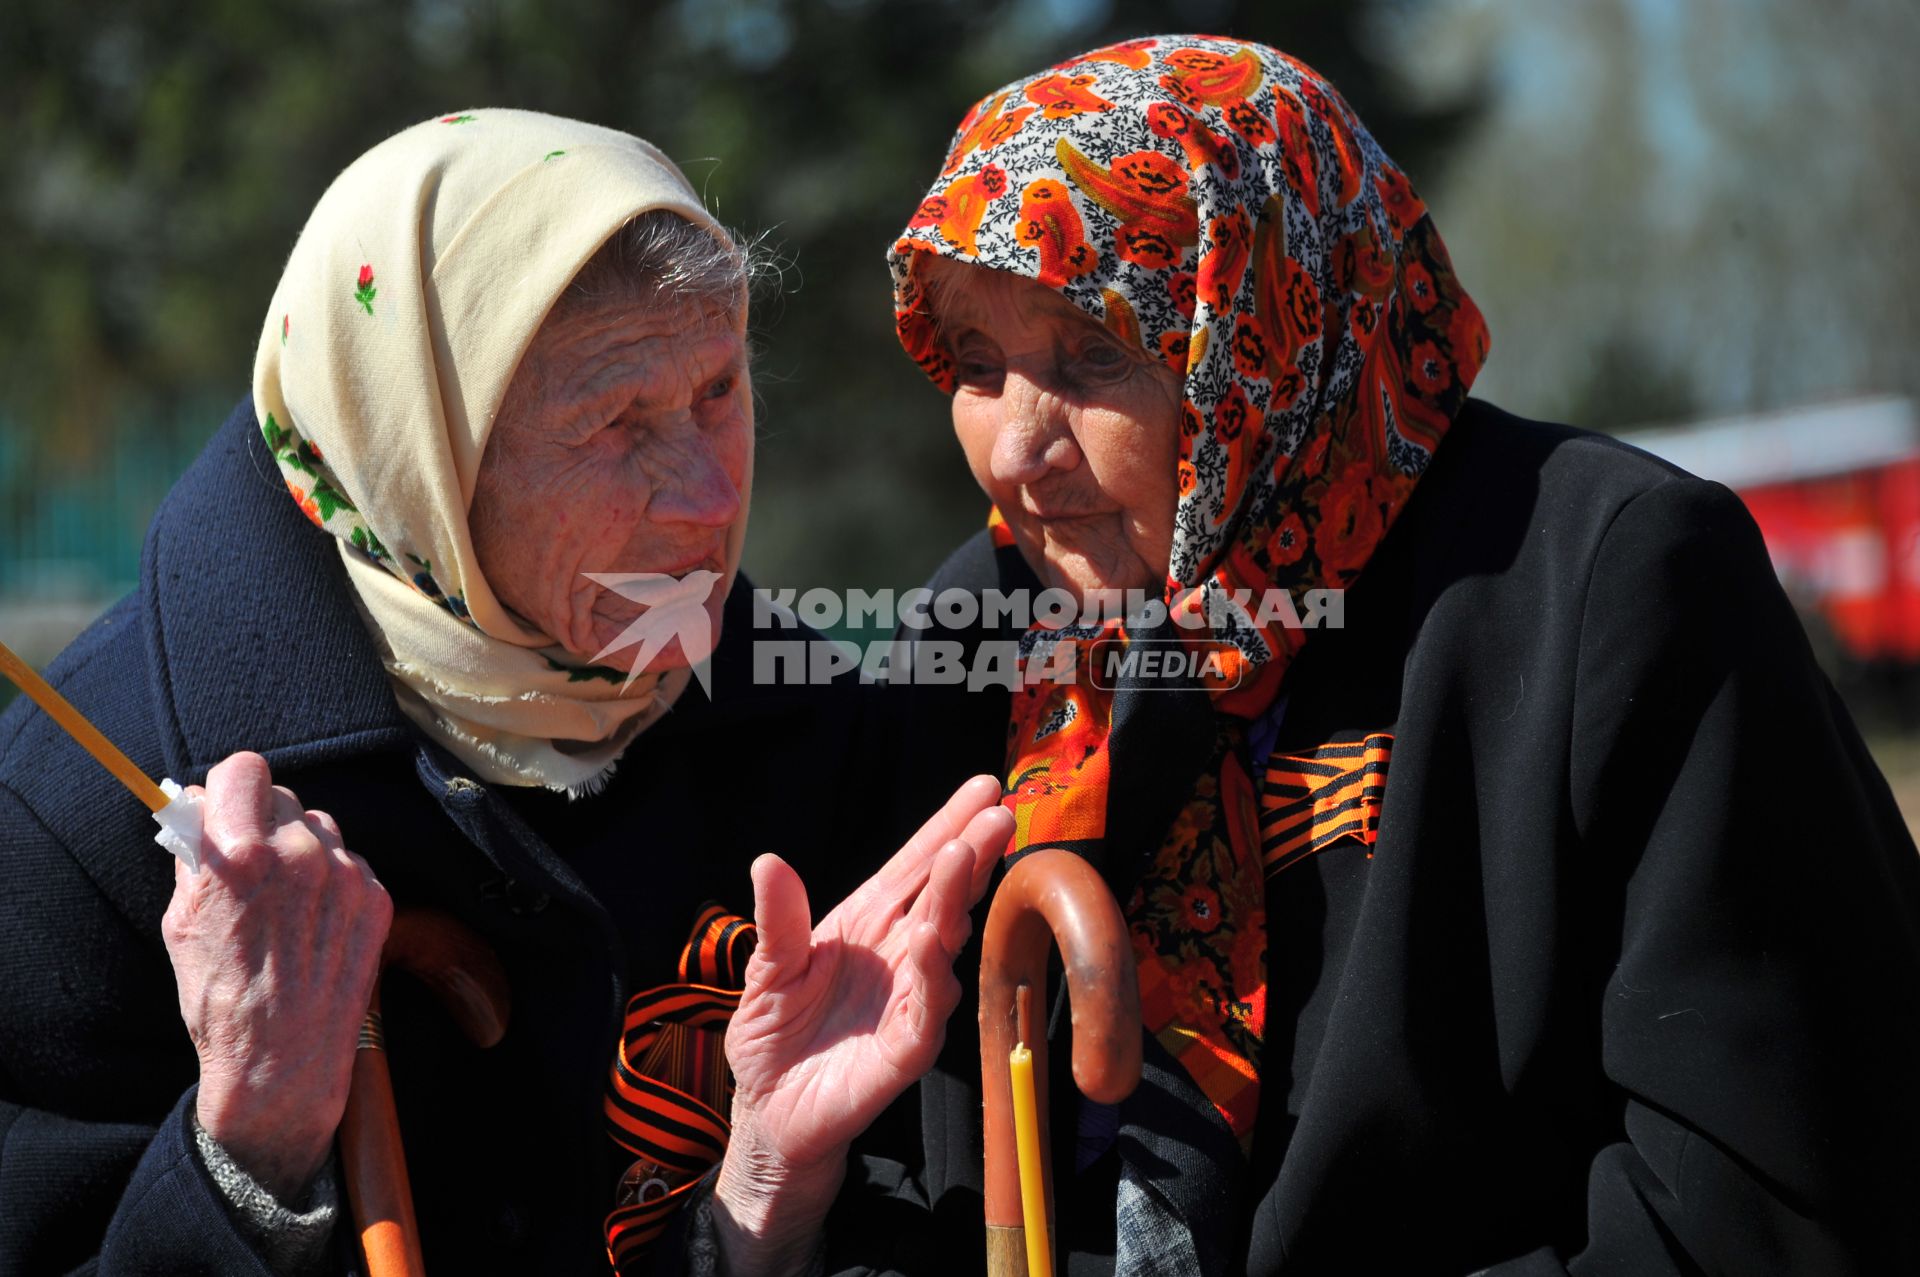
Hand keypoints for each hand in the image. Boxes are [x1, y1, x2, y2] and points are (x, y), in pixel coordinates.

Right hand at [160, 751, 391, 1200]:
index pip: (243, 770)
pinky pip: (349, 864)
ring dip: (300, 848)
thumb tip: (197, 810)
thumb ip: (195, 857)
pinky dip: (331, 881)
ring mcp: (347, 875)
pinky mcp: (378, 898)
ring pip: (319, 828)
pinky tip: (312, 922)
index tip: (221, 802)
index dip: (229, 785)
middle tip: (247, 857)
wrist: (281, 1063)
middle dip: (261, 819)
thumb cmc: (220, 998)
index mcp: (244, 853)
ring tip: (282, 902)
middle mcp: (302, 854)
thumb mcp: (182, 922)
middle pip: (282, 798)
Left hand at [713, 775, 1013, 1273]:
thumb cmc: (776, 1033)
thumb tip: (768, 860)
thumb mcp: (768, 968)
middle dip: (971, 852)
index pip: (914, 867)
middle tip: (999, 814)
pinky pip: (927, 1010)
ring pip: (944, 942)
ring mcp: (911, 998)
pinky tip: (933, 941)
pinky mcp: (907, 1049)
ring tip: (961, 857)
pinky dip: (932, 975)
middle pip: (943, 894)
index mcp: (870, 924)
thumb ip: (777, 920)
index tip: (983, 787)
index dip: (947, 826)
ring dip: (954, 900)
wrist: (770, 1110)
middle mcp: (901, 954)